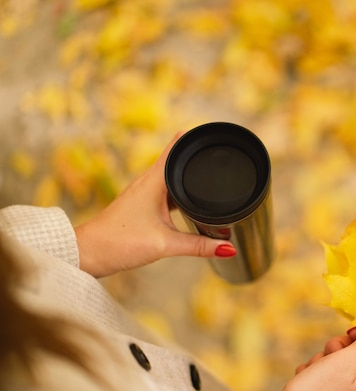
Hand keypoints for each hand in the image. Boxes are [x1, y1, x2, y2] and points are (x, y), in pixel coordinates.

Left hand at [74, 133, 236, 276]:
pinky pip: (164, 193)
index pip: (174, 149)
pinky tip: (187, 204)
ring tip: (206, 176)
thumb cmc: (119, 242)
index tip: (207, 130)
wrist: (88, 253)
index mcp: (153, 182)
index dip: (190, 138)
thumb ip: (199, 246)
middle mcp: (147, 183)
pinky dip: (177, 194)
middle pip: (174, 162)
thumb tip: (227, 248)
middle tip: (214, 152)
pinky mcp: (140, 206)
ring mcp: (142, 194)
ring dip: (184, 177)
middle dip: (193, 157)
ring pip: (169, 179)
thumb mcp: (165, 244)